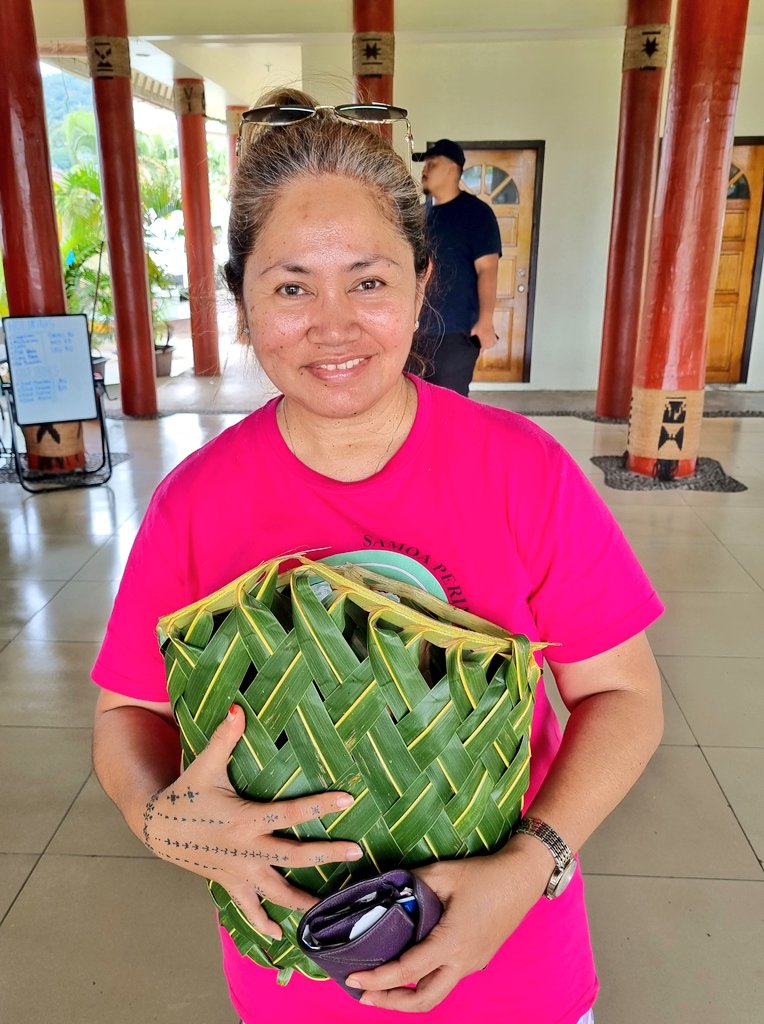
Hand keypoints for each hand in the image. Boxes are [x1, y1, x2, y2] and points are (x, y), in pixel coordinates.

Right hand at [142, 704, 362, 938]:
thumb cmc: (185, 792)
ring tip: (330, 910)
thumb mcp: (205, 764)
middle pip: (294, 857)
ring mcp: (238, 871)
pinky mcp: (229, 883)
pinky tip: (278, 936)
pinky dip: (262, 923)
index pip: (291, 812)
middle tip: (356, 853)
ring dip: (303, 901)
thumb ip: (224, 738)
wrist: (156, 826)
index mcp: (245, 819)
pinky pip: (248, 909)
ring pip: (276, 892)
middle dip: (327, 856)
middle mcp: (246, 849)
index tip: (347, 800)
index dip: (320, 806)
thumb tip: (237, 708)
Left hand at [345, 843, 549, 1011]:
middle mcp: (463, 962)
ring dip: (408, 999)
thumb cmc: (483, 875)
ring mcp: (472, 964)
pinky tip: (411, 971)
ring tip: (383, 990)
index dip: (378, 979)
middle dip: (391, 1004)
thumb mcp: (442, 873)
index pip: (408, 971)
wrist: (522, 878)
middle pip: (423, 1001)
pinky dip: (424, 983)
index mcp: (452, 943)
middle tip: (364, 995)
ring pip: (437, 995)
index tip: (354, 979)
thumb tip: (382, 887)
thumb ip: (410, 883)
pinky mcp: (477, 960)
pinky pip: (447, 980)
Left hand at [470, 319, 497, 350]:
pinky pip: (495, 341)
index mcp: (481, 338)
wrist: (485, 320)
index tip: (481, 351)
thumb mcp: (473, 330)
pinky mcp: (494, 334)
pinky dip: (494, 342)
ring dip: (490, 346)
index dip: (481, 350)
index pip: (482, 347)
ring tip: (488, 345)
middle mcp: (487, 338)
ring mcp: (491, 337)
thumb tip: (470, 339)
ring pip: (492, 344)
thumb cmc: (479, 325)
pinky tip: (492, 342)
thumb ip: (472, 335)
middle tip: (483, 347)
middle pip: (488, 347)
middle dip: (485, 348)